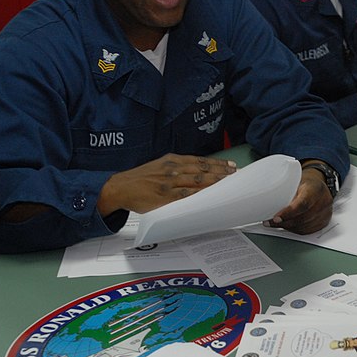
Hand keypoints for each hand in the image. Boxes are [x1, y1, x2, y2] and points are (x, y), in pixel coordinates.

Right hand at [97, 154, 236, 214]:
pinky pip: (185, 195)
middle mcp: (173, 168)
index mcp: (173, 160)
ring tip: (228, 183)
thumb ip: (177, 168)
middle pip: (202, 169)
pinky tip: (209, 195)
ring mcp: (169, 182)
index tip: (230, 166)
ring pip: (197, 180)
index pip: (200, 161)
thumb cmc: (142, 178)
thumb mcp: (160, 166)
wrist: (120, 187)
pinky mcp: (164, 196)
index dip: (217, 163)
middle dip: (221, 172)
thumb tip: (197, 172)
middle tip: (235, 174)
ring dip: (214, 181)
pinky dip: (199, 194)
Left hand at [265, 165, 332, 233]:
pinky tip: (288, 225)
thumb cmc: (306, 182)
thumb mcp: (296, 180)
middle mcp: (323, 202)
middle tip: (270, 222)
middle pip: (302, 218)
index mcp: (316, 189)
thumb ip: (285, 188)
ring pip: (304, 226)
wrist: (319, 186)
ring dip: (288, 227)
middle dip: (284, 222)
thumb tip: (265, 197)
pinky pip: (307, 230)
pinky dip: (295, 229)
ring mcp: (325, 213)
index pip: (303, 204)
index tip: (275, 218)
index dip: (288, 213)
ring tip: (276, 223)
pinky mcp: (324, 222)